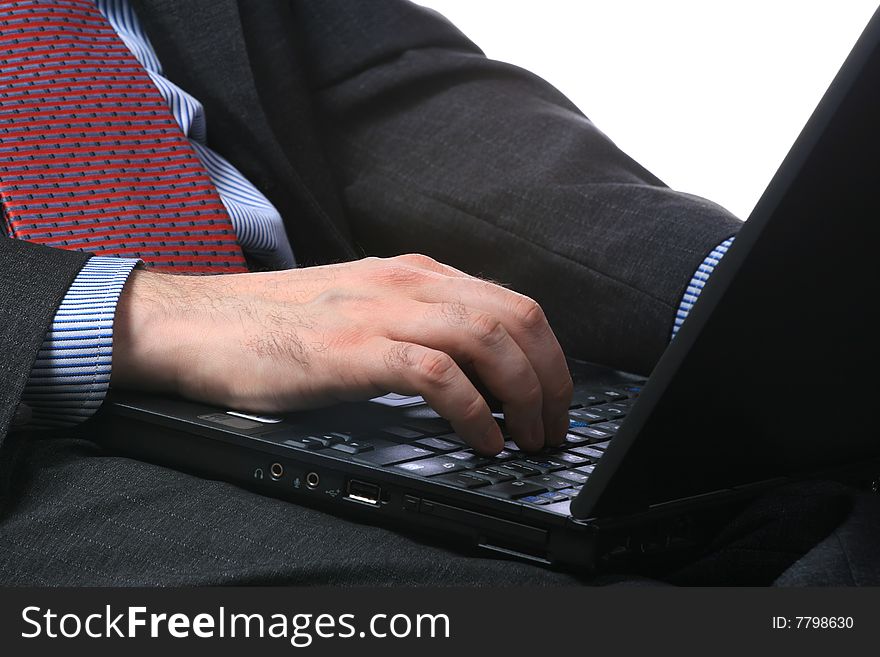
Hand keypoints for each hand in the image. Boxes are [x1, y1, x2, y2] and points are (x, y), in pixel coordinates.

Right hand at [112, 254, 572, 453]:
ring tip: (525, 438)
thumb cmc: (276, 326)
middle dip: (551, 379)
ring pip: (489, 341)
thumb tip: (471, 367)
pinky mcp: (354, 349)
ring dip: (524, 397)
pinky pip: (438, 376)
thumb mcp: (363, 311)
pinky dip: (474, 413)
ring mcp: (381, 311)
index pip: (511, 304)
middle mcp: (408, 282)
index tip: (554, 398)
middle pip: (515, 319)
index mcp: (415, 273)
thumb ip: (415, 324)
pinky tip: (480, 441)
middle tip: (552, 426)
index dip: (548, 356)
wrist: (199, 324)